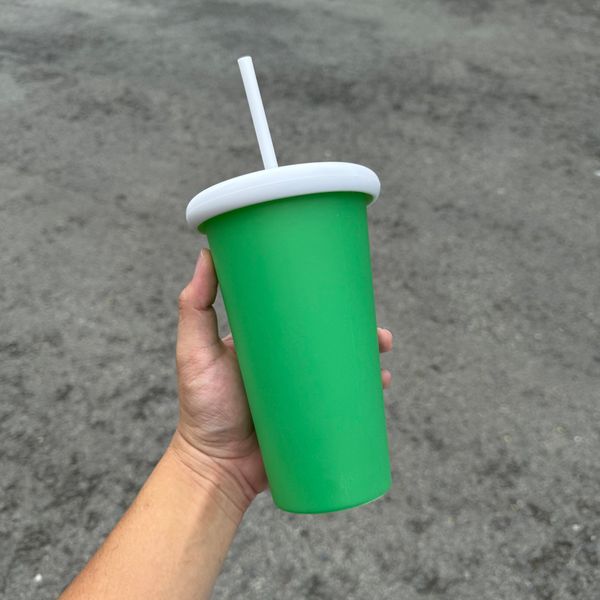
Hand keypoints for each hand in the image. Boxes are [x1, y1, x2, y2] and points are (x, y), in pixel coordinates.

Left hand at [171, 247, 393, 513]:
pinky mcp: (310, 418)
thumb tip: (207, 253)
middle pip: (329, 340)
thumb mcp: (195, 351)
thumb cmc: (201, 408)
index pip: (300, 313)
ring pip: (341, 369)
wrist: (216, 467)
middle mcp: (287, 363)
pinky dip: (364, 394)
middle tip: (379, 333)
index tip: (347, 289)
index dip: (325, 301)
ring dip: (367, 360)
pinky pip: (344, 402)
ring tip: (382, 358)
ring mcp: (301, 391)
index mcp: (265, 341)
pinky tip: (380, 386)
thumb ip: (195, 306)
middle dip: (359, 333)